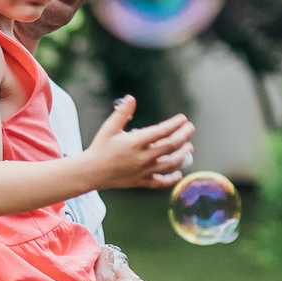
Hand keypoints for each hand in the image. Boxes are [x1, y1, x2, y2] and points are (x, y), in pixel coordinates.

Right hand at [80, 96, 194, 191]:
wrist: (91, 172)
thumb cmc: (100, 147)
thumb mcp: (109, 128)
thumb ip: (121, 113)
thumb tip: (131, 98)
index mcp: (134, 142)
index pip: (160, 132)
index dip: (174, 124)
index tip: (182, 119)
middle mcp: (141, 157)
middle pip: (169, 146)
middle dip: (183, 136)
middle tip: (190, 128)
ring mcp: (142, 171)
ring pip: (169, 164)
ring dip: (182, 155)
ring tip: (189, 147)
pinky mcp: (141, 181)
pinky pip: (160, 182)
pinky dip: (171, 179)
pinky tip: (179, 173)